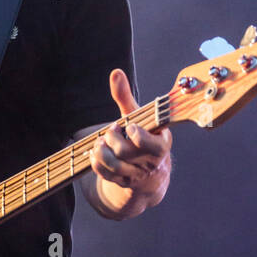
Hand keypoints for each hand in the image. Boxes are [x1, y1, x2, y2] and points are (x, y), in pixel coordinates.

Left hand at [89, 69, 171, 204]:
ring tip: (101, 141)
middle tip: (111, 130)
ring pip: (114, 165)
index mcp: (161, 145)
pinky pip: (106, 175)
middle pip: (125, 151)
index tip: (128, 126)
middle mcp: (150, 162)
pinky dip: (96, 163)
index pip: (152, 145)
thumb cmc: (142, 135)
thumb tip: (115, 73)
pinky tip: (95, 153)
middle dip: (112, 138)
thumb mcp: (138, 117)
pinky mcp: (123, 183)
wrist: (149, 170)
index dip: (137, 135)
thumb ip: (125, 97)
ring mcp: (136, 175)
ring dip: (102, 151)